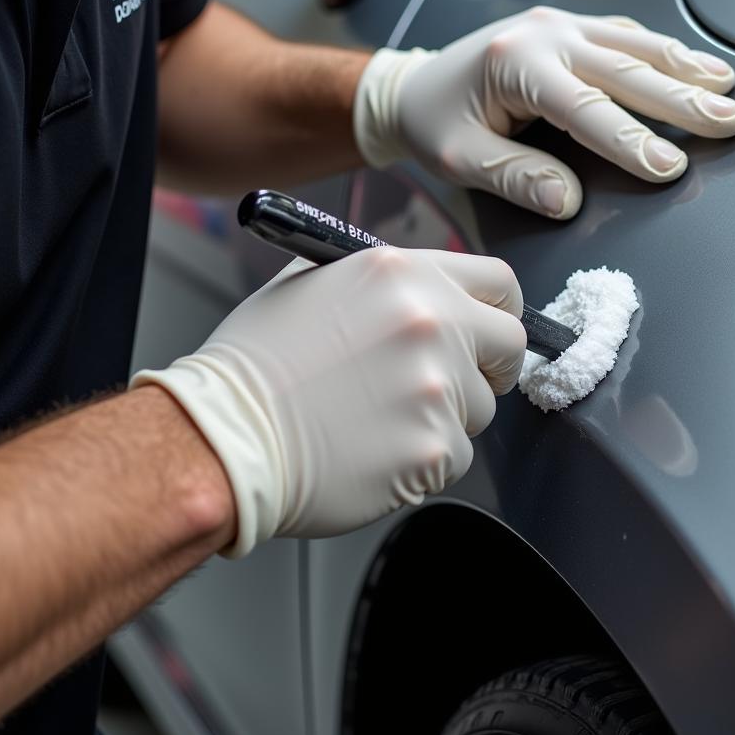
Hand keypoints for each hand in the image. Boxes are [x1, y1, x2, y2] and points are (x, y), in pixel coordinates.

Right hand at [131, 248, 524, 556]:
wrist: (224, 438)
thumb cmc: (258, 365)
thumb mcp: (313, 282)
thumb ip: (385, 282)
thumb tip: (428, 292)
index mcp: (405, 275)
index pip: (498, 283)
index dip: (497, 310)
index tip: (490, 331)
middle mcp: (431, 323)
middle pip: (510, 345)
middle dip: (489, 366)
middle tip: (451, 382)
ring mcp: (437, 387)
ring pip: (480, 408)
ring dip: (446, 416)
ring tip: (381, 419)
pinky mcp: (435, 448)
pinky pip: (455, 456)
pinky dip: (424, 458)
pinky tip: (374, 449)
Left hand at [353, 6, 734, 218]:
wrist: (413, 86)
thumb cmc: (433, 123)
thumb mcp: (460, 158)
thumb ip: (514, 177)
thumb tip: (568, 200)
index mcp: (515, 65)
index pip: (586, 108)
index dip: (630, 141)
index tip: (670, 169)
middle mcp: (543, 35)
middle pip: (625, 69)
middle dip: (682, 99)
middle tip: (730, 122)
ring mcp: (558, 25)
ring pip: (635, 45)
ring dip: (684, 68)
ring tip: (729, 90)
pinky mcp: (566, 28)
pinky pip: (623, 36)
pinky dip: (662, 53)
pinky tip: (694, 66)